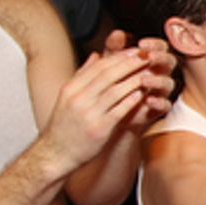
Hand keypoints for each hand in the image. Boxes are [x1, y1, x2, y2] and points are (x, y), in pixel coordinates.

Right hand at [41, 47, 159, 171]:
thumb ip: (83, 76)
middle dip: (130, 64)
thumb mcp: (68, 97)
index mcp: (71, 89)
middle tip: (147, 56)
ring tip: (150, 72)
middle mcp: (78, 99)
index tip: (135, 50)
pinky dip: (130, 101)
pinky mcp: (98, 129)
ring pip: (114, 91)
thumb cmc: (65, 125)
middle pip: (108, 76)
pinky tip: (142, 94)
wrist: (55, 154)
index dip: (119, 57)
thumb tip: (96, 55)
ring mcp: (88, 114)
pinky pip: (117, 111)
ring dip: (134, 80)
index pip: (98, 67)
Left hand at [103, 30, 176, 127]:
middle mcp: (160, 73)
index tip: (142, 44)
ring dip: (157, 80)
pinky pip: (166, 105)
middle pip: (170, 62)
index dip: (154, 44)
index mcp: (152, 59)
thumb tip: (117, 33)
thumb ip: (114, 47)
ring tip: (143, 80)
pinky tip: (148, 100)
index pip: (160, 47)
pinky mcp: (159, 107)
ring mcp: (161, 90)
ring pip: (168, 83)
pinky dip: (159, 102)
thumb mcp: (110, 61)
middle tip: (149, 57)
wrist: (109, 108)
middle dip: (161, 58)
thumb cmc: (113, 81)